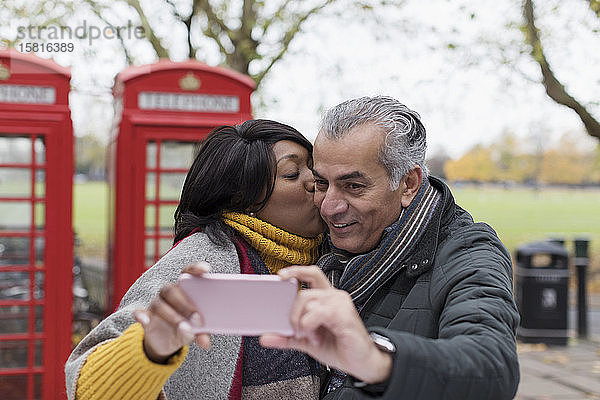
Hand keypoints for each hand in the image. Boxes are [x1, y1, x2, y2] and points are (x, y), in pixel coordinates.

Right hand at [134, 262, 210, 363]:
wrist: (167, 342)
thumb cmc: (187, 328)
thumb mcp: (196, 331)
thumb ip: (202, 333)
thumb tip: (204, 342)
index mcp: (184, 289)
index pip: (187, 272)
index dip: (195, 268)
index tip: (206, 269)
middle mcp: (168, 293)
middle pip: (172, 289)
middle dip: (186, 303)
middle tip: (197, 317)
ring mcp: (155, 304)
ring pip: (159, 303)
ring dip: (172, 315)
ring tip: (184, 327)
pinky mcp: (145, 318)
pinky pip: (139, 313)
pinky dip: (141, 315)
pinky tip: (144, 320)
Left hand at [259, 266, 391, 383]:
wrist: (362, 363)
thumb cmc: (340, 347)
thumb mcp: (307, 342)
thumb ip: (287, 337)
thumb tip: (265, 337)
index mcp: (325, 298)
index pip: (310, 274)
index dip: (295, 271)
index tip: (280, 277)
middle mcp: (334, 297)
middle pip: (304, 292)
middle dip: (293, 313)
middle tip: (295, 330)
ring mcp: (340, 303)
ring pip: (309, 301)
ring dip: (302, 322)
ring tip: (309, 337)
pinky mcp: (344, 314)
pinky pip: (318, 312)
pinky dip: (310, 325)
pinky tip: (314, 336)